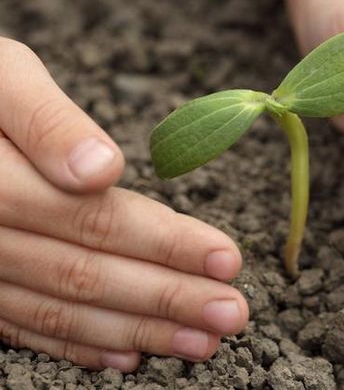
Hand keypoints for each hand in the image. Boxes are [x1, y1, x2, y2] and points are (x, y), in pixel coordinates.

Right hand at [0, 38, 247, 370]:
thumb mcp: (6, 79)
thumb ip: (47, 123)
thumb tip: (98, 169)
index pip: (96, 221)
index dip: (165, 244)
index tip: (226, 259)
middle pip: (88, 275)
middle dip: (168, 298)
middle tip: (232, 314)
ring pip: (65, 309)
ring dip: (139, 330)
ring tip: (202, 342)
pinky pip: (30, 324)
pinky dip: (82, 342)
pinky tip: (130, 354)